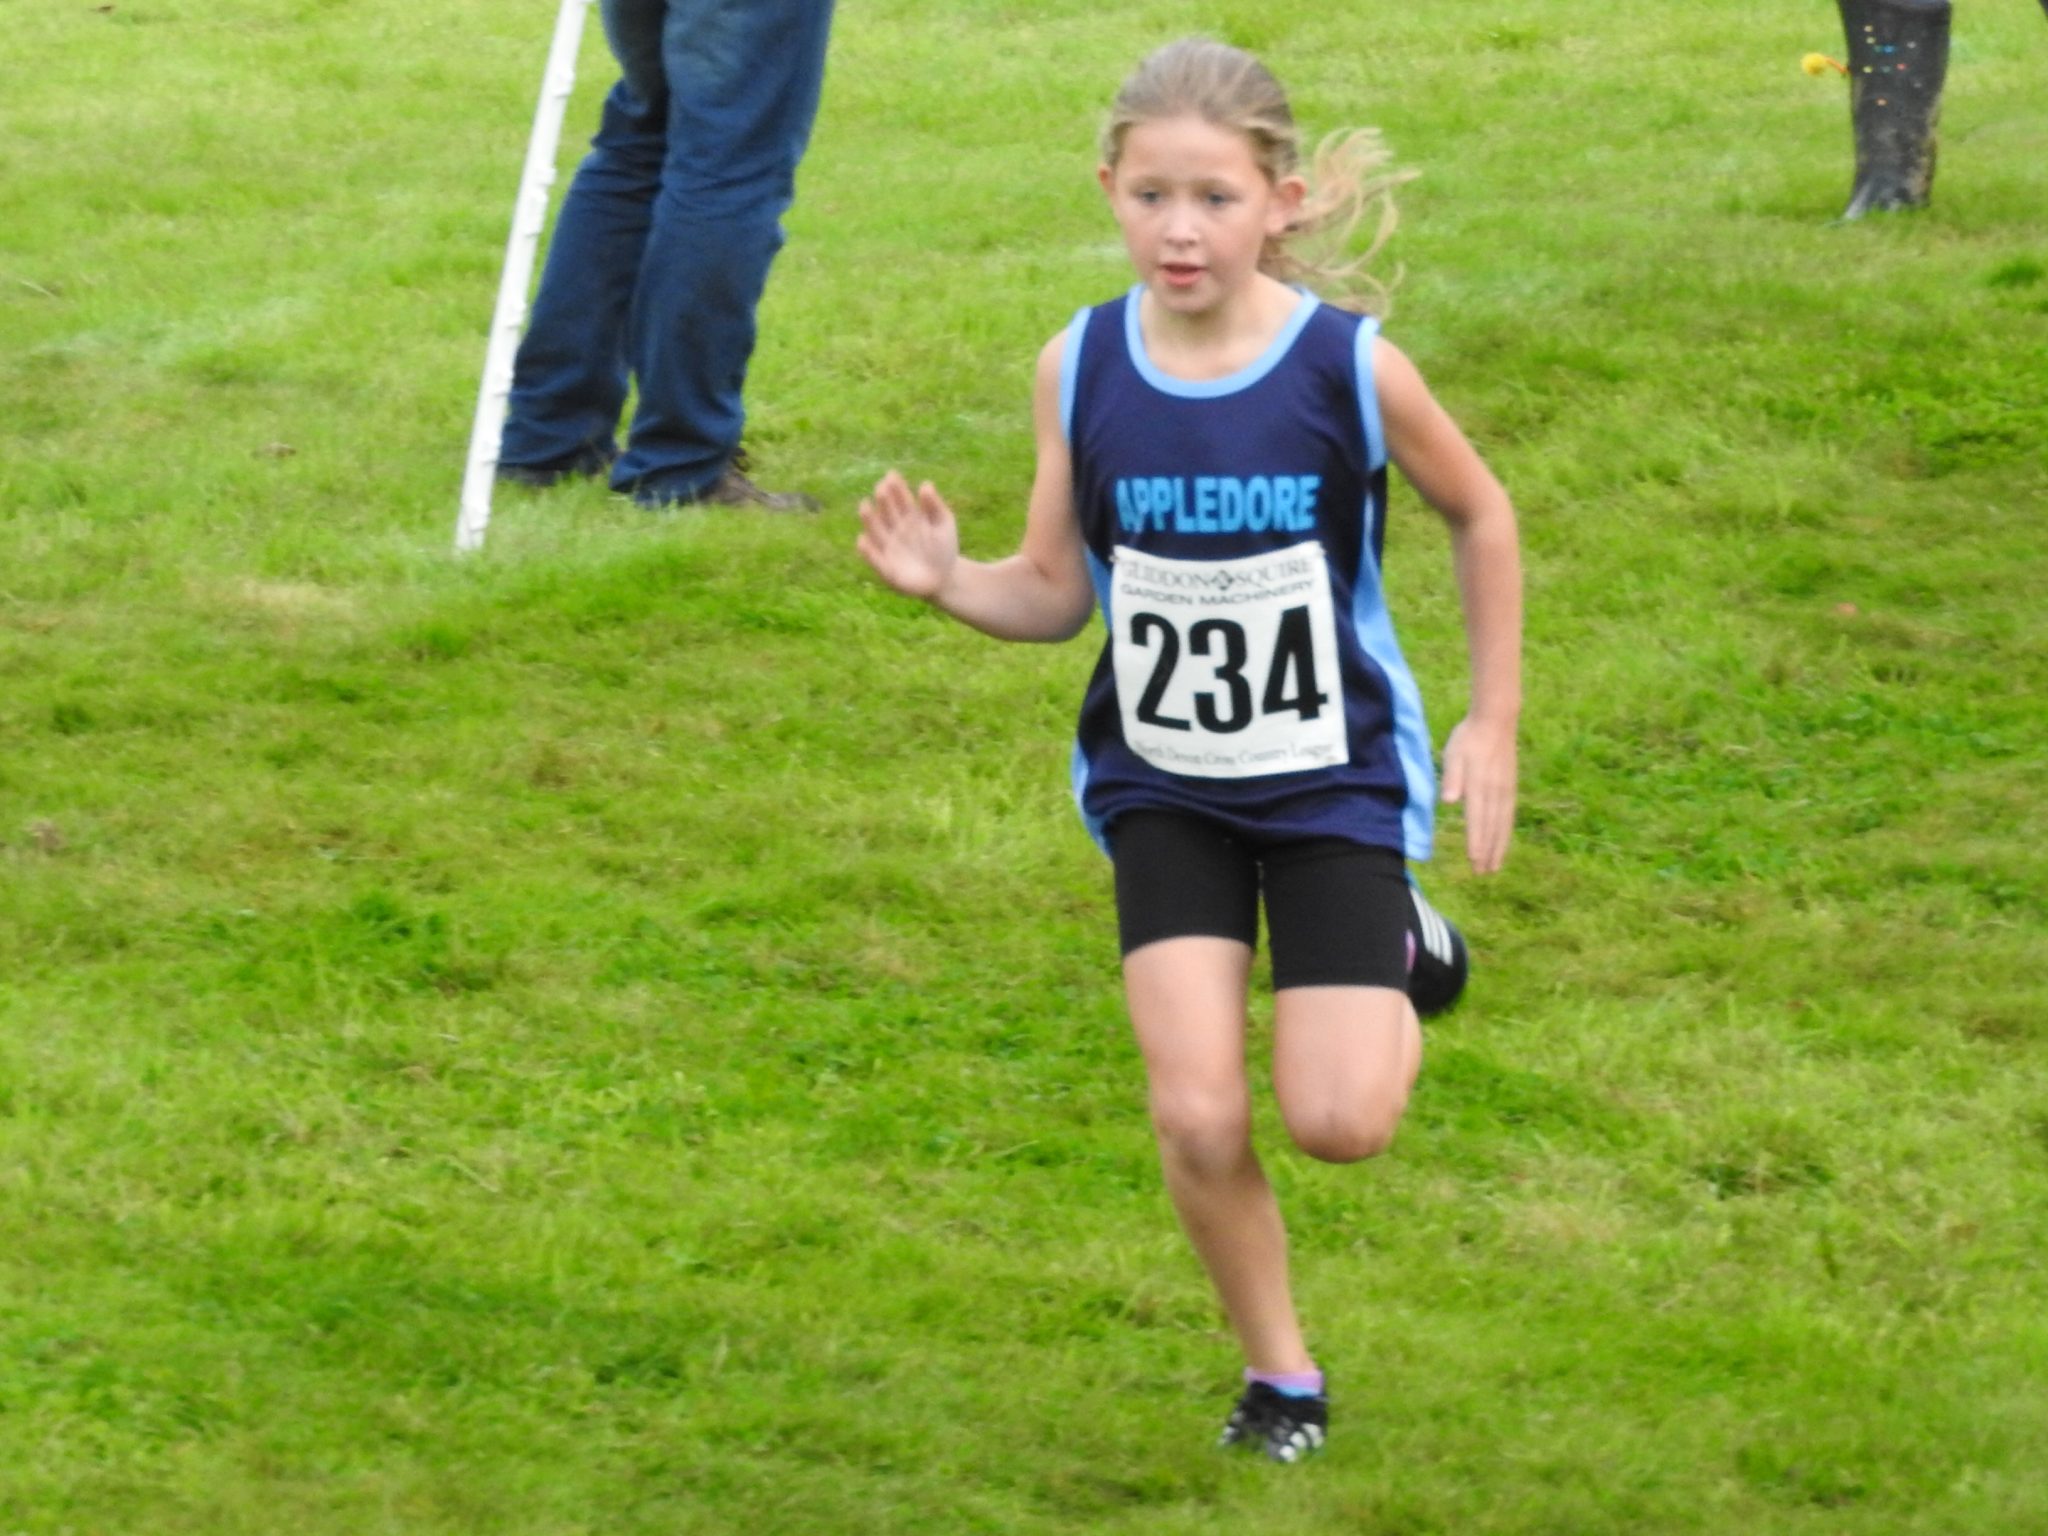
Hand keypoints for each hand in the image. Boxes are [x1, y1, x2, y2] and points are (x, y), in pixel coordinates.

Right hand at [857, 471, 960, 602]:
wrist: (945, 578)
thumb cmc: (944, 548)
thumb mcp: (944, 524)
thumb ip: (934, 506)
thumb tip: (926, 484)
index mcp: (910, 516)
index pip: (900, 499)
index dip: (896, 487)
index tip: (892, 475)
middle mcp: (895, 529)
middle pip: (886, 512)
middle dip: (883, 500)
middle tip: (881, 488)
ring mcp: (889, 548)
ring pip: (876, 531)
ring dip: (869, 520)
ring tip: (864, 506)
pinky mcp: (887, 568)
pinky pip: (875, 559)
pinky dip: (868, 551)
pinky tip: (862, 540)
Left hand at [1440, 714, 1516, 873]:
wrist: (1496, 721)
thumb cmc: (1468, 738)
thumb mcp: (1453, 754)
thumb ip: (1452, 778)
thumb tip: (1449, 800)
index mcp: (1478, 785)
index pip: (1476, 819)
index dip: (1475, 841)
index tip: (1474, 861)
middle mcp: (1495, 792)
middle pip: (1491, 827)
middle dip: (1487, 851)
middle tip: (1483, 873)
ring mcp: (1506, 790)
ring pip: (1502, 824)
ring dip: (1498, 847)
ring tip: (1495, 866)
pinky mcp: (1511, 787)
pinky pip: (1509, 815)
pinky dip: (1506, 832)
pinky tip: (1504, 842)